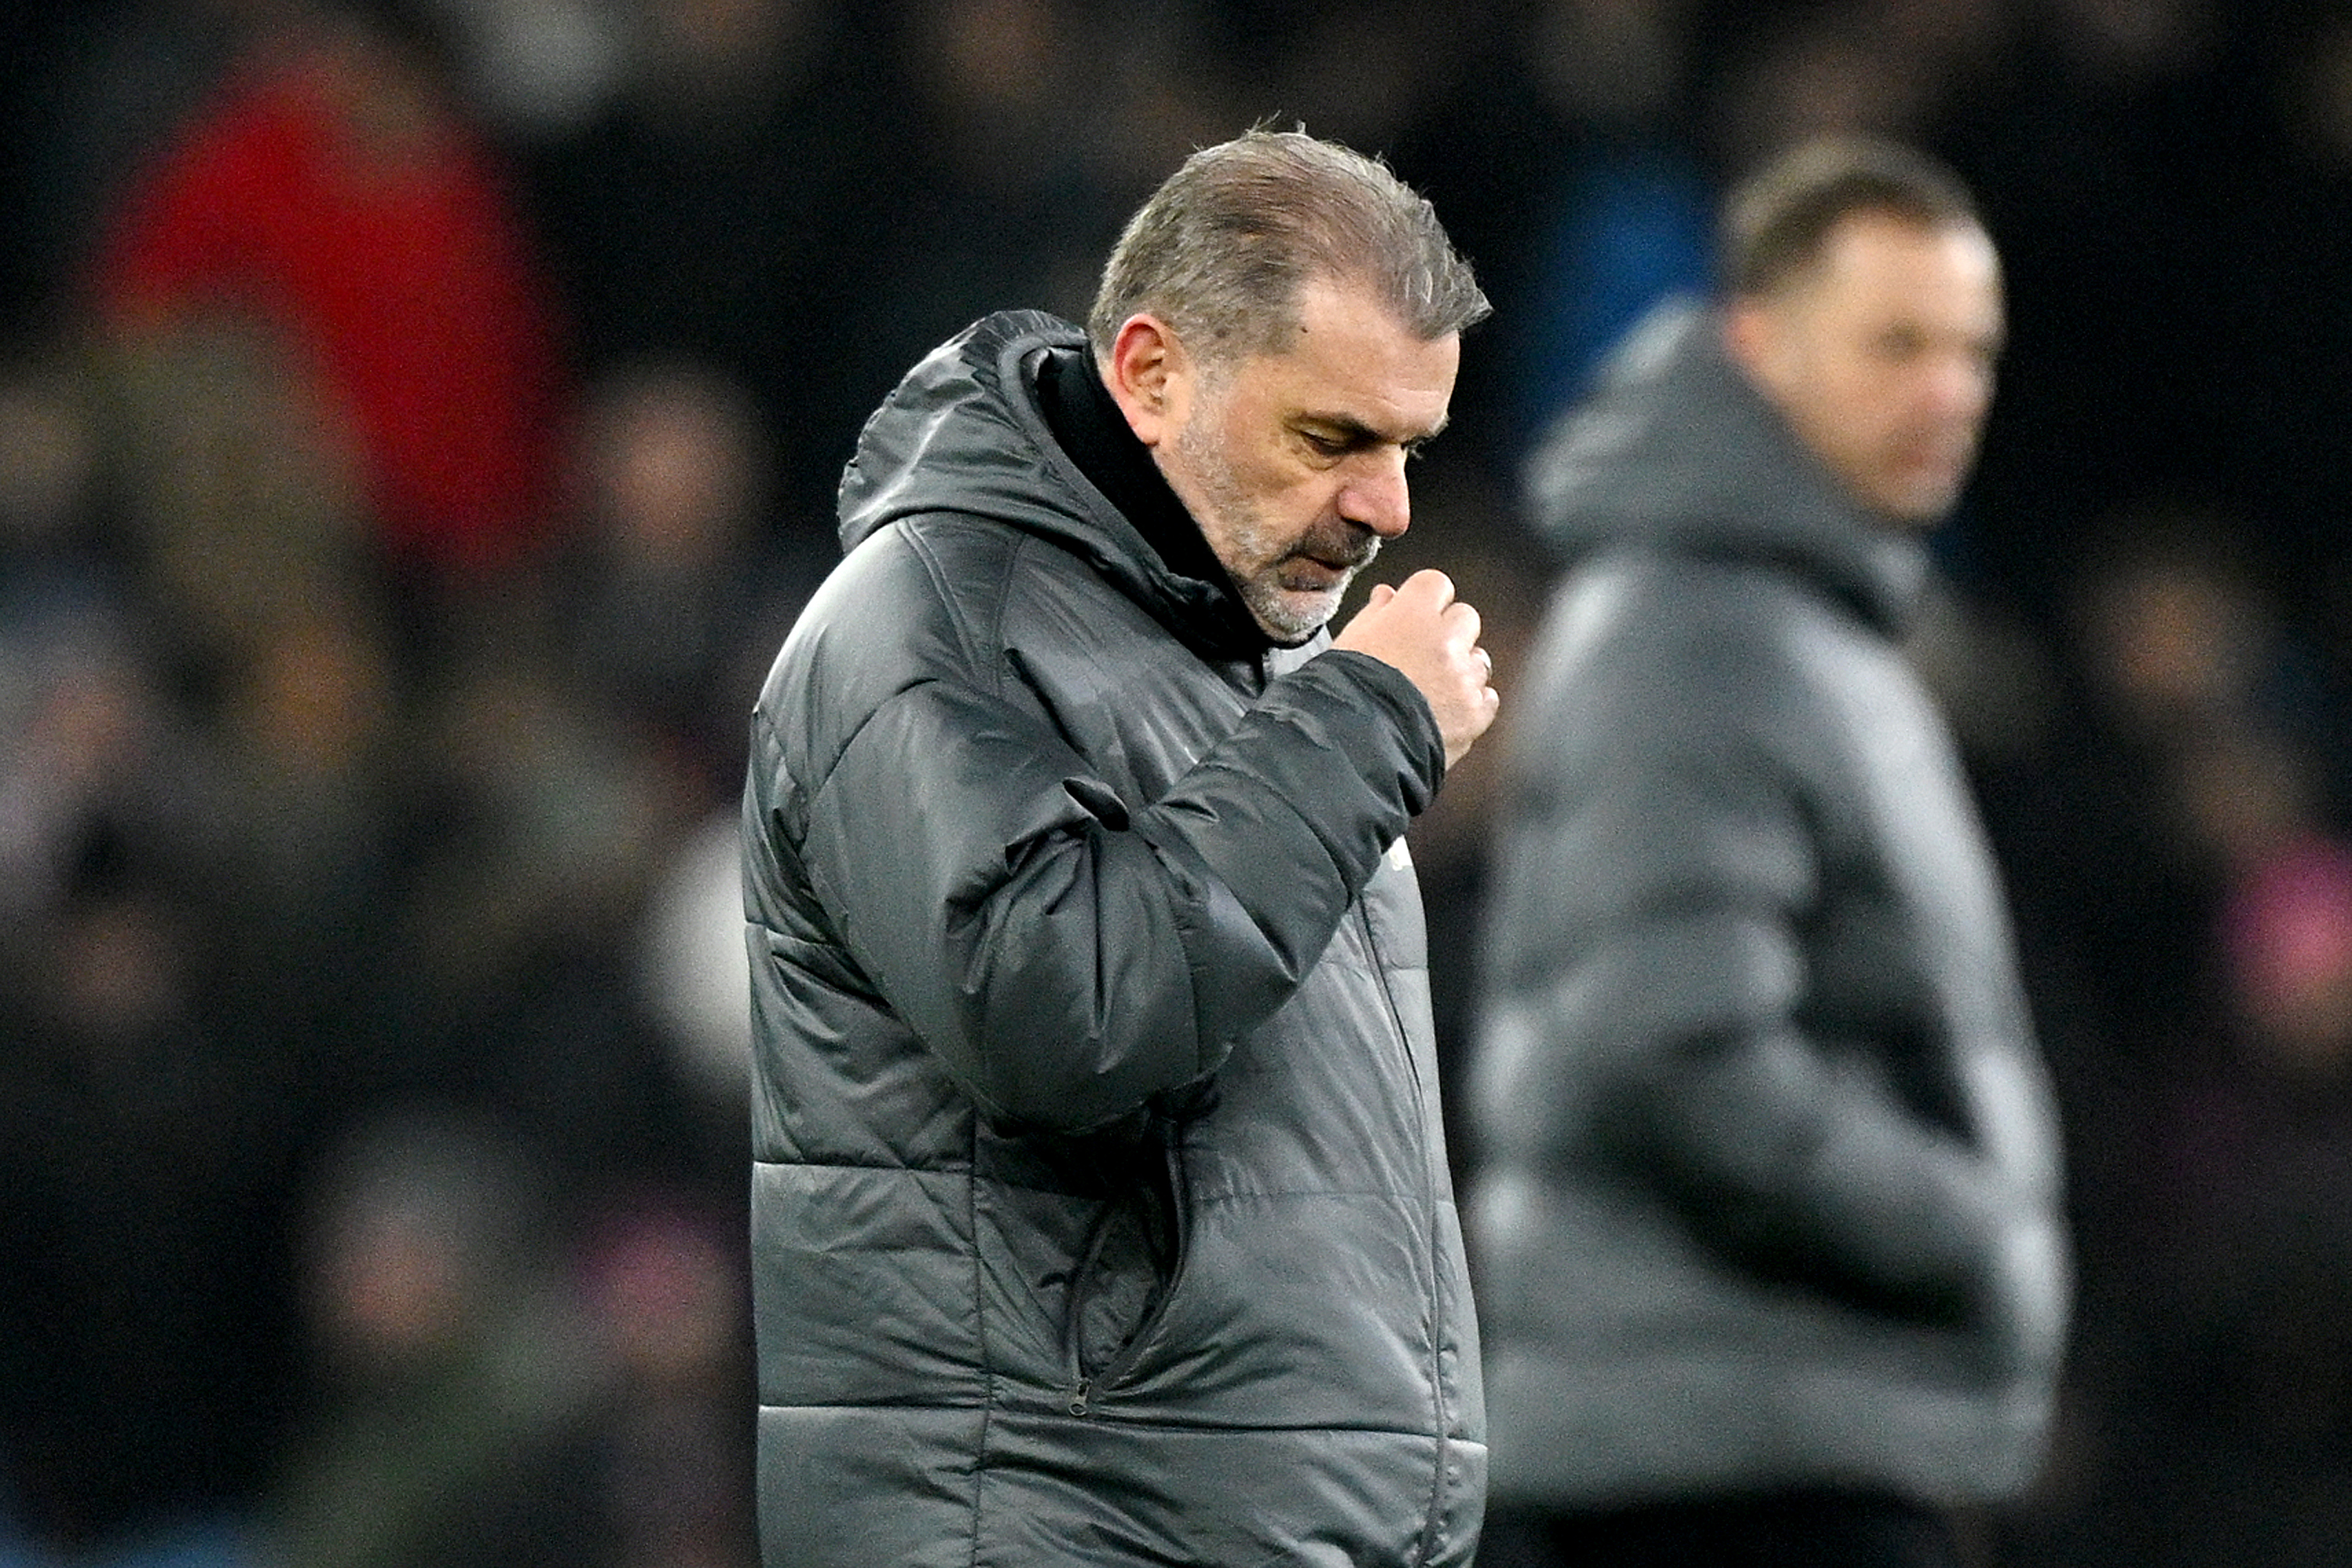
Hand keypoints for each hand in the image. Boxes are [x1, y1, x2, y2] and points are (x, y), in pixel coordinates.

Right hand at [1333, 569, 1498, 768]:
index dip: (1426, 600)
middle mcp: (1445, 641)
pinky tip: (1447, 712)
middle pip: (1465, 617)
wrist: (1353, 747)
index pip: (1436, 584)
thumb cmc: (1342, 693)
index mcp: (1412, 615)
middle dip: (1449, 632)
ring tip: (1432, 690)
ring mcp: (1463, 678)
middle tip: (1424, 655)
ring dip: (1462, 669)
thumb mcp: (1348, 643)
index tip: (1416, 616)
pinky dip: (1472, 703)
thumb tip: (1388, 595)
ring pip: (1479, 658)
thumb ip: (1375, 615)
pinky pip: (1488, 697)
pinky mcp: (1474, 713)